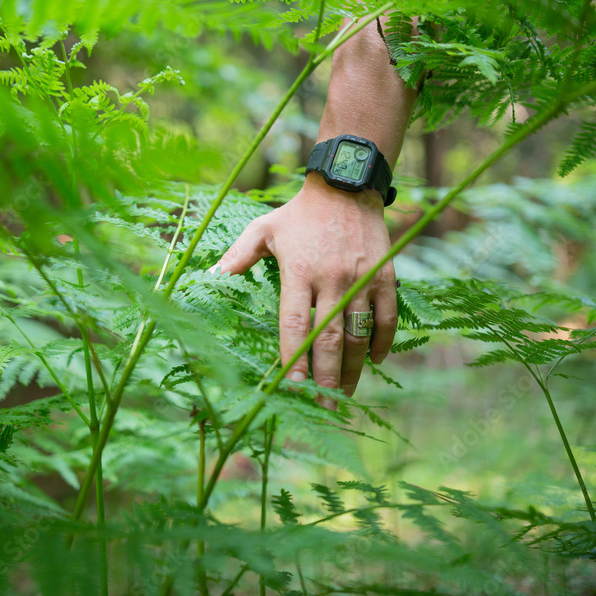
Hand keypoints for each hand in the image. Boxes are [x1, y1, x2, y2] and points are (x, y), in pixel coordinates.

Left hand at [216, 171, 397, 408]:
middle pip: (329, 338)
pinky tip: (375, 362)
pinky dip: (382, 342)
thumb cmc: (299, 213)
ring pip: (359, 333)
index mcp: (299, 271)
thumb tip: (208, 276)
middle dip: (326, 378)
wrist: (347, 186)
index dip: (295, 359)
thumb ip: (237, 256)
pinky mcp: (384, 275)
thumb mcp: (263, 229)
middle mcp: (332, 278)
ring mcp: (361, 278)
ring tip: (346, 395)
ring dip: (354, 369)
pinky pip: (387, 316)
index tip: (292, 388)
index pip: (295, 324)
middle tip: (323, 409)